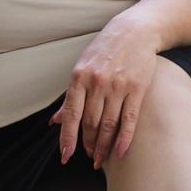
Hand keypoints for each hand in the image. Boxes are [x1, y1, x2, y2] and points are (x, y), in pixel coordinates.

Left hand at [50, 24, 159, 168]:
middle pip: (90, 122)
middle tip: (88, 157)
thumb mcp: (82, 68)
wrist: (135, 31)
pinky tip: (120, 152)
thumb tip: (53, 122)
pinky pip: (129, 119)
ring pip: (108, 124)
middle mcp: (97, 82)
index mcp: (79, 77)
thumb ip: (70, 97)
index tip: (66, 156)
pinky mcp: (137, 88)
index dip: (68, 138)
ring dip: (103, 146)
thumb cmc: (105, 51)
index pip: (71, 114)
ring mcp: (118, 86)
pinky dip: (124, 139)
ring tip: (100, 158)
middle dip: (88, 144)